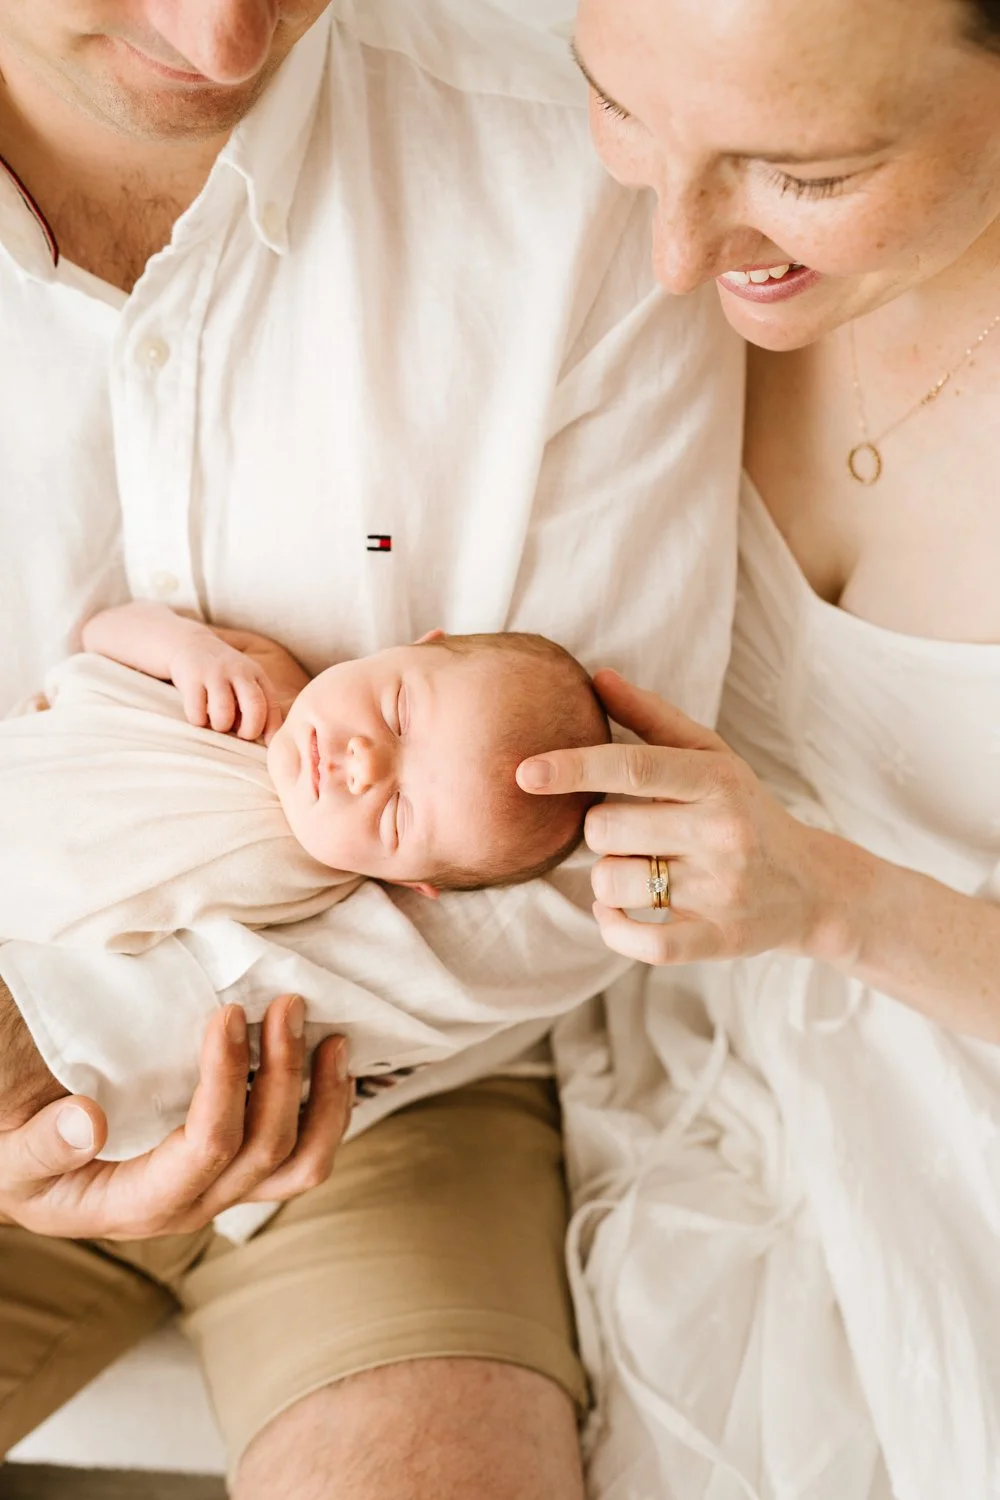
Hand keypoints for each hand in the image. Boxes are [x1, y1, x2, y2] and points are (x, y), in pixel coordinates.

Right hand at [0, 998, 352, 1238]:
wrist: (23, 1161)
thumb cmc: (12, 1147)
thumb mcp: (6, 1150)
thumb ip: (40, 1144)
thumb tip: (88, 1123)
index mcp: (136, 1204)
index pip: (206, 1148)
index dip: (227, 1081)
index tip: (226, 1015)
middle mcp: (188, 1205)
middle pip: (265, 1152)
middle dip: (286, 1075)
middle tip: (287, 1005)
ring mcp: (217, 1190)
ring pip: (298, 1166)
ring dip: (325, 1101)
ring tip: (332, 1039)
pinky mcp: (232, 1169)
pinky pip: (297, 1155)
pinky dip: (325, 1111)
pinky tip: (330, 1063)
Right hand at [171, 632, 284, 743]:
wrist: (189, 643)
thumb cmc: (223, 675)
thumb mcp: (245, 681)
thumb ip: (256, 704)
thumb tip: (267, 740)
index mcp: (256, 674)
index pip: (271, 704)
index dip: (271, 728)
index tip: (267, 743)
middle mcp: (239, 671)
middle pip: (254, 707)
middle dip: (250, 730)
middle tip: (242, 736)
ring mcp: (214, 673)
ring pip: (224, 712)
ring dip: (222, 726)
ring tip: (218, 724)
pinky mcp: (191, 678)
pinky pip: (197, 713)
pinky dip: (199, 721)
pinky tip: (199, 716)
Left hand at [516, 670, 826, 966]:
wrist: (812, 886)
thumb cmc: (745, 809)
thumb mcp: (711, 756)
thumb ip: (651, 717)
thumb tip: (596, 677)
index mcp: (718, 780)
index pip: (634, 769)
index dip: (574, 767)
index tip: (525, 771)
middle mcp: (723, 833)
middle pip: (608, 828)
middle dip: (598, 830)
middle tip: (628, 831)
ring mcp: (721, 890)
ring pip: (612, 884)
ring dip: (605, 880)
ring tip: (636, 869)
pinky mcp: (717, 940)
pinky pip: (638, 942)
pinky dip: (611, 928)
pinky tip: (614, 913)